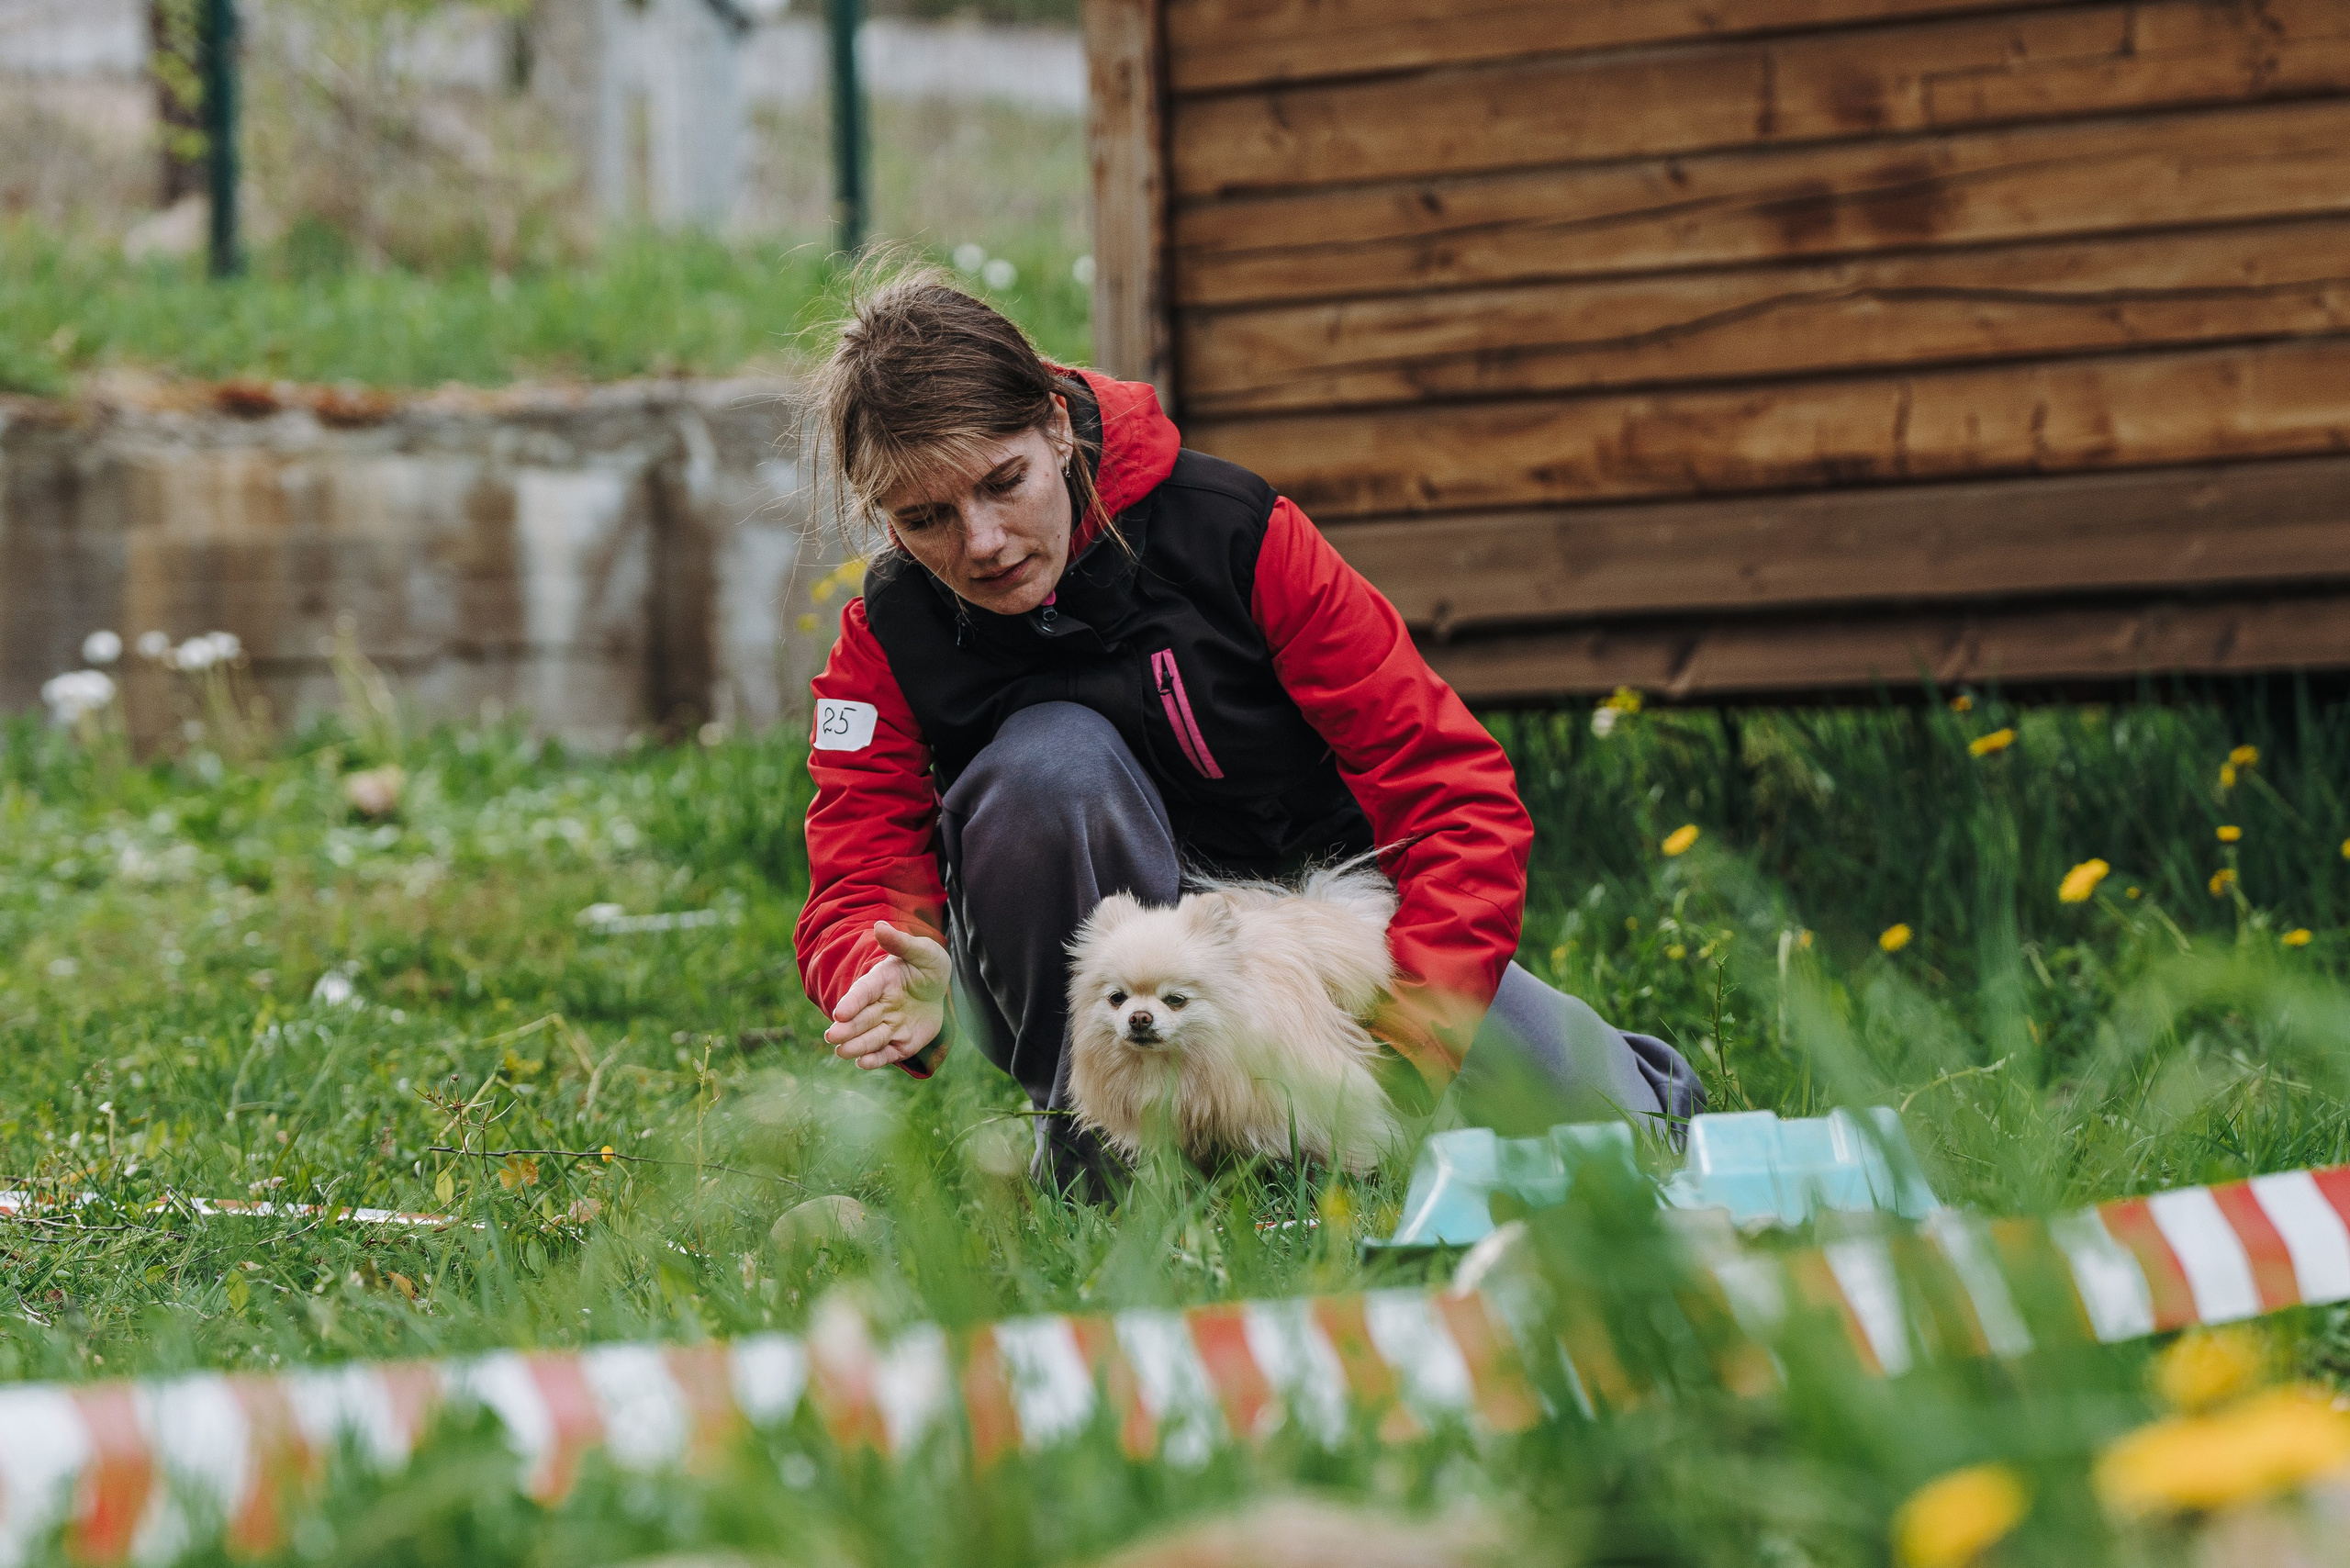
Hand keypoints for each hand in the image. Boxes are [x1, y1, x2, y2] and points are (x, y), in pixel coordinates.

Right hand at [823, 921, 950, 1070]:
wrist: (939, 988)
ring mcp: (889, 1026)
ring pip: (870, 1038)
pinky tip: (863, 1063)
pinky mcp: (901, 1043)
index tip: (840, 1013)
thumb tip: (879, 926)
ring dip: (856, 1046)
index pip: (863, 992)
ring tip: (842, 1052)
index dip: (852, 1002)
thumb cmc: (927, 965)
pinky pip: (887, 1053)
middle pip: (861, 1019)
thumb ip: (901, 942)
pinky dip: (875, 1059)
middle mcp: (880, 1006)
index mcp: (880, 981)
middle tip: (832, 1036)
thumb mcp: (921, 951)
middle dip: (847, 1029)